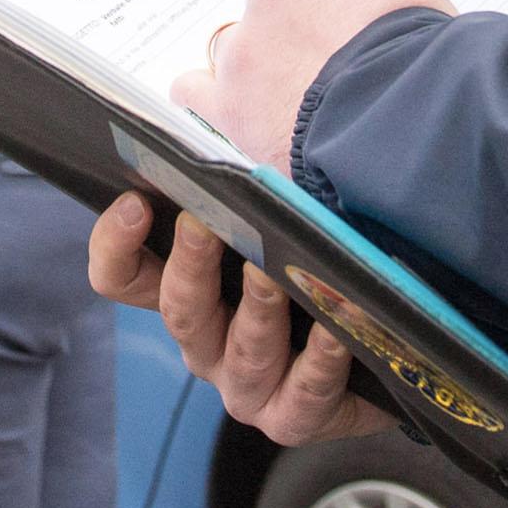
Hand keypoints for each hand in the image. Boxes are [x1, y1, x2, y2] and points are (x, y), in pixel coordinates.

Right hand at [88, 194, 390, 444]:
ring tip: (273, 271)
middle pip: (180, 310)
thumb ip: (230, 165)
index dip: (115, 243)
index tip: (134, 201)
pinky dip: (321, 357)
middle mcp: (207, 343)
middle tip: (204, 221)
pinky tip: (338, 323)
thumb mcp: (270, 214)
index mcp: (186, 294)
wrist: (392, 350)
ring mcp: (249, 386)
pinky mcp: (299, 417)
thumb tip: (203, 90)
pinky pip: (305, 392)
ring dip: (257, 308)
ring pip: (242, 351)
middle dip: (191, 263)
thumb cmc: (316, 264)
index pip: (121, 277)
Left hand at [170, 0, 455, 169]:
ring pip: (241, 42)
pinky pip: (195, 88)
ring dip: (264, 59)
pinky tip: (228, 101)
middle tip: (329, 50)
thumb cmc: (422, 53)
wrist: (404, 121)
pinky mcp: (230, 102)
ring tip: (302, 91)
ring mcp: (244, 46)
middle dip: (293, 16)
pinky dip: (208, 94)